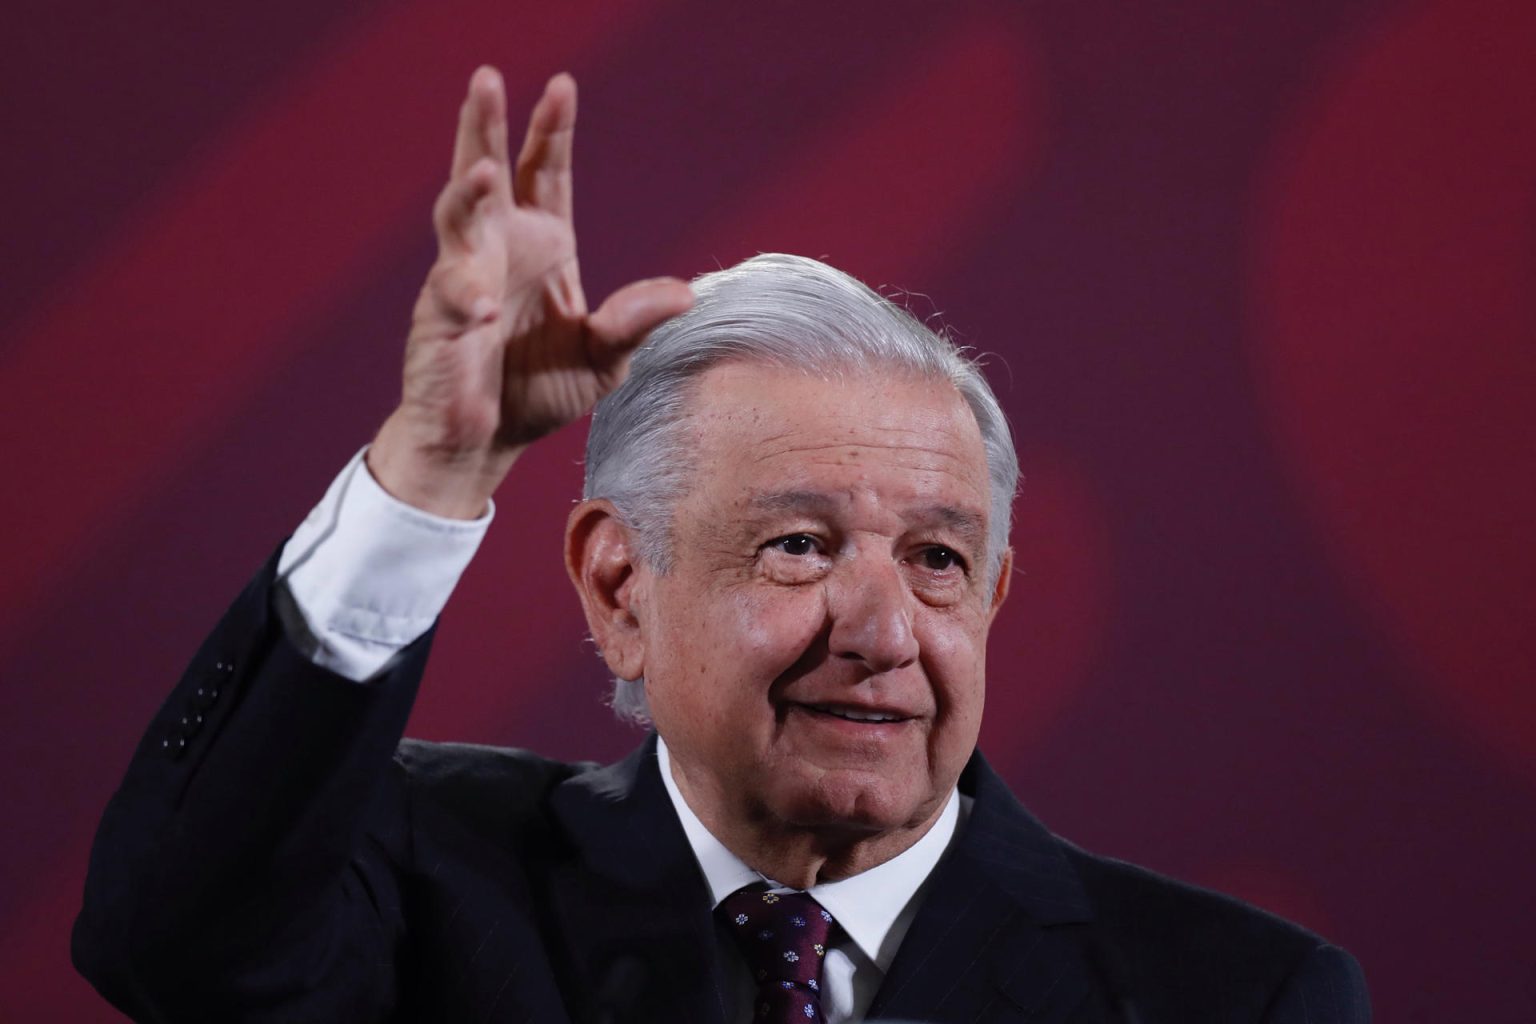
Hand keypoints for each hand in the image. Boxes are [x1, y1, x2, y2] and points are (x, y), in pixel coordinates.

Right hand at [369, 67, 692, 517]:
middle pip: (487, 172)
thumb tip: (685, 293)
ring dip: (465, 193)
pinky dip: (464, 299)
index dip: (551, 132)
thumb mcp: (603, 356)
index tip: (562, 87)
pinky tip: (482, 309)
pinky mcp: (440, 323)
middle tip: (487, 78)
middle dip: (486, 125)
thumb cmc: (539, 390)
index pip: (544, 174)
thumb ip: (634, 321)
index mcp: (542, 246)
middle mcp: (497, 250)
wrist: (486, 441)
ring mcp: (462, 280)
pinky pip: (450, 300)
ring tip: (482, 169)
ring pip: (456, 220)